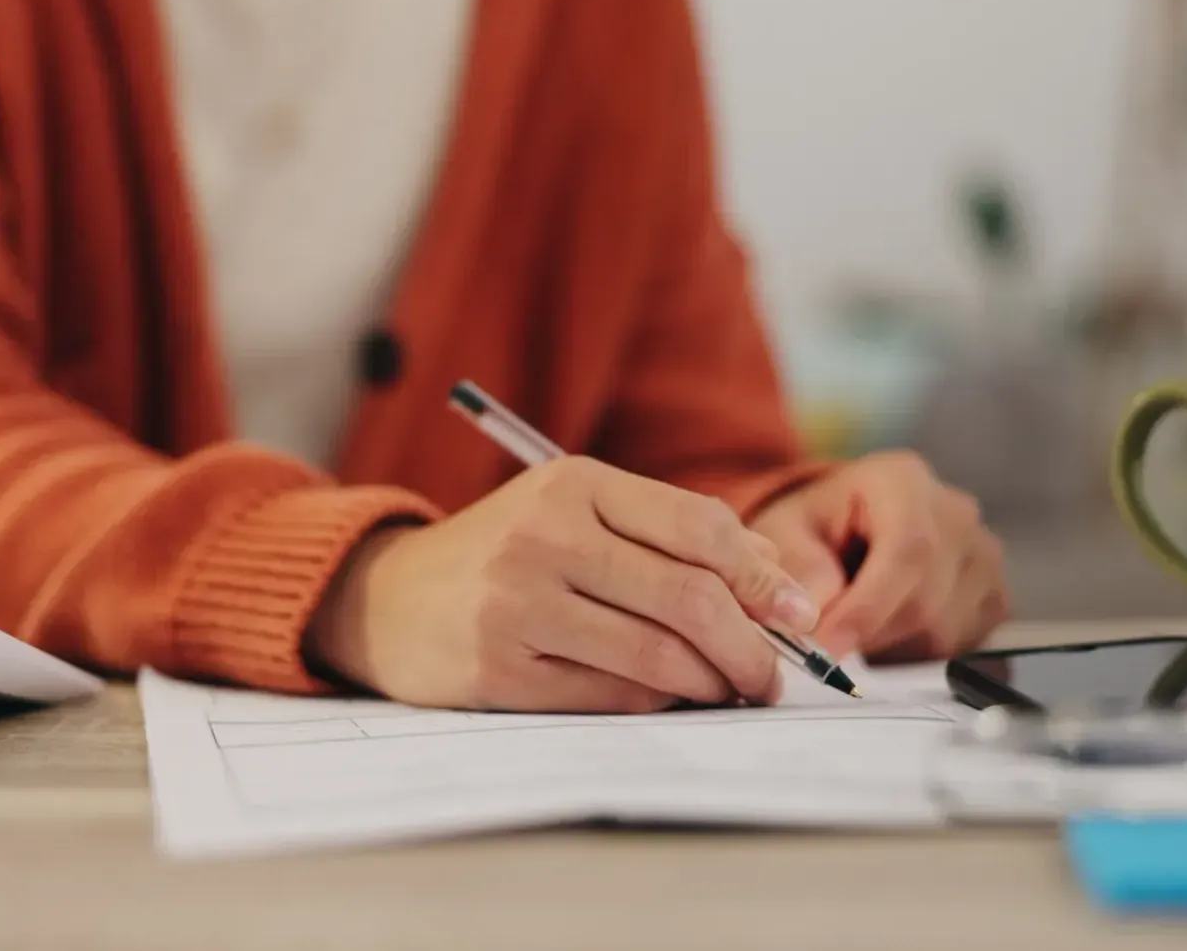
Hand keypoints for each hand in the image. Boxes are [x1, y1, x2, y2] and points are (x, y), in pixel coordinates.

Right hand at [304, 457, 820, 712]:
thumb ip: (668, 533)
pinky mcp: (499, 670)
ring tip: (730, 689)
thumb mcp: (575, 514)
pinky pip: (613, 696)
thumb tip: (776, 579)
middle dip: (752, 646)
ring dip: (713, 682)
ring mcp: (517, 605)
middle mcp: (543, 537)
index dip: (763, 578)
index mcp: (572, 484)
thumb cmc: (505, 554)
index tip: (799, 615)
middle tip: (774, 675)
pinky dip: (658, 702)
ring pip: (658, 656)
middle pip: (688, 598)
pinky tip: (668, 696)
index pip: (699, 528)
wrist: (387, 598)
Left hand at [747, 451, 1007, 661]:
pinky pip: (960, 646)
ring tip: (851, 627)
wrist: (846, 525)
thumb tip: (806, 617)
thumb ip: (794, 569)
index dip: (867, 609)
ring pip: (944, 632)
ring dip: (888, 649)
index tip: (826, 647)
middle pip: (926, 600)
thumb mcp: (783, 534)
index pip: (906, 551)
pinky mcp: (993, 595)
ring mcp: (983, 555)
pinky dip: (915, 655)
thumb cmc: (815, 526)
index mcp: (903, 481)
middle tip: (822, 649)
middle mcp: (956, 514)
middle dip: (868, 636)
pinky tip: (884, 631)